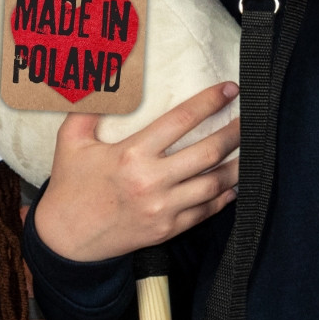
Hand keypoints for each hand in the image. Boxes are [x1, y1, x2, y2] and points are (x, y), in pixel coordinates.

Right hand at [34, 82, 240, 262]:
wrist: (65, 241)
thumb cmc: (71, 187)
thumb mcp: (71, 142)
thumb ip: (88, 109)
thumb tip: (100, 77)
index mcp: (131, 154)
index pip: (181, 120)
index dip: (209, 102)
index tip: (229, 90)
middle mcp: (151, 181)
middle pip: (208, 152)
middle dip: (235, 132)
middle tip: (251, 118)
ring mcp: (162, 208)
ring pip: (214, 183)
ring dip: (238, 165)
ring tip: (253, 149)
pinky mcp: (168, 229)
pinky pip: (206, 211)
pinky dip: (225, 196)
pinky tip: (235, 183)